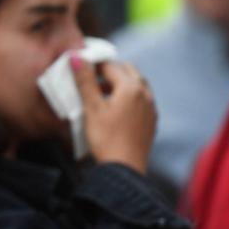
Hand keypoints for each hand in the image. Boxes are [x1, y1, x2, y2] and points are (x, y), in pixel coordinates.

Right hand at [72, 56, 156, 171]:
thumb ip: (85, 81)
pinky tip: (116, 108)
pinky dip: (129, 97)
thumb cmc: (106, 140)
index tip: (81, 68)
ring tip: (102, 93)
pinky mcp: (151, 121)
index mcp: (131, 87)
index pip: (111, 66)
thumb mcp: (91, 108)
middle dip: (110, 70)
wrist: (124, 170)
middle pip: (128, 71)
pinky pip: (142, 100)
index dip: (94, 65)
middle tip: (92, 77)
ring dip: (120, 82)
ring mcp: (151, 108)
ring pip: (137, 85)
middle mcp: (145, 94)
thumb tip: (77, 58)